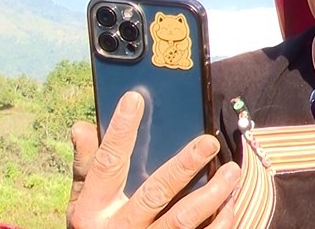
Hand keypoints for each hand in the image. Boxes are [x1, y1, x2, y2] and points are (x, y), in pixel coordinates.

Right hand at [66, 91, 240, 228]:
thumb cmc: (96, 227)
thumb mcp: (83, 202)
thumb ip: (87, 166)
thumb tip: (82, 125)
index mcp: (92, 209)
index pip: (107, 164)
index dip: (120, 131)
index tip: (135, 98)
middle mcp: (117, 227)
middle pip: (154, 193)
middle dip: (184, 166)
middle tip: (209, 142)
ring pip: (181, 219)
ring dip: (211, 194)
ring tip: (232, 171)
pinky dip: (219, 222)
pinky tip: (231, 203)